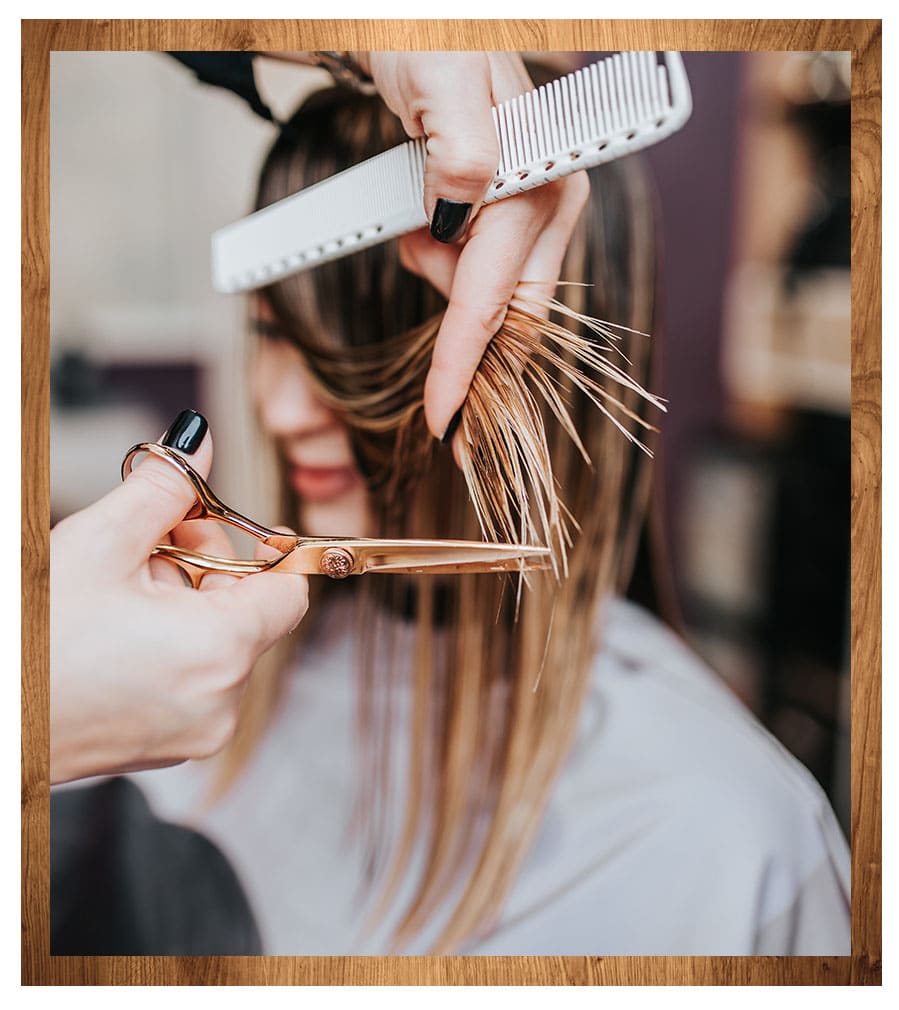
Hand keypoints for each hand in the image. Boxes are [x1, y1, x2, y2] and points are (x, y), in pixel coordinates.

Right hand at [50, 411, 308, 784]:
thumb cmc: (29, 644)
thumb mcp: (100, 545)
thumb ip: (164, 487)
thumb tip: (199, 442)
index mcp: (220, 652)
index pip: (289, 594)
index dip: (272, 553)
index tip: (252, 529)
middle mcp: (221, 703)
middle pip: (249, 614)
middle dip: (209, 566)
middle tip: (156, 538)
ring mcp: (194, 732)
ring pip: (219, 645)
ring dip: (184, 603)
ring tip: (120, 585)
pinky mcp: (166, 747)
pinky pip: (194, 679)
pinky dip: (172, 645)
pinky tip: (118, 627)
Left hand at [357, 52, 589, 443]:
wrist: (419, 25)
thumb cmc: (429, 42)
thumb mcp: (442, 83)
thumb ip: (461, 148)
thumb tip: (463, 205)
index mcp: (539, 186)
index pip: (494, 300)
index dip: (465, 366)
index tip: (444, 421)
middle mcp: (547, 208)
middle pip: (507, 316)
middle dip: (466, 351)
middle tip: (440, 399)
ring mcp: (532, 215)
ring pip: (488, 297)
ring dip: (441, 283)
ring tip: (413, 224)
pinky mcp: (509, 216)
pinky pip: (480, 274)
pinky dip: (445, 269)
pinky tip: (428, 229)